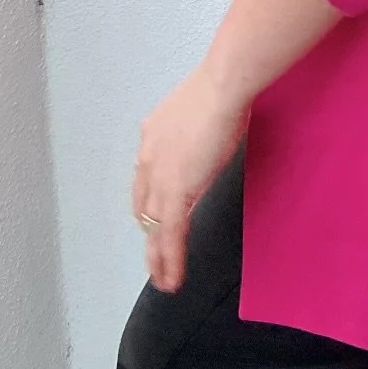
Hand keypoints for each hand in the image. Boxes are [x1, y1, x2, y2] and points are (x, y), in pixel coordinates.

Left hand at [131, 66, 248, 291]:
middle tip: (156, 258)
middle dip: (150, 234)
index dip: (150, 202)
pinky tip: (173, 279)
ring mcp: (159, 177)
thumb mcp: (201, 113)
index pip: (146, 178)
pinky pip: (170, 236)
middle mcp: (148, 158)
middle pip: (144, 207)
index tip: (157, 218)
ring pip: (154, 228)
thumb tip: (207, 139)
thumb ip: (196, 132)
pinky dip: (170, 260)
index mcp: (152, 135)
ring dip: (157, 257)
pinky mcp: (175, 194)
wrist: (222, 89)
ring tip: (163, 279)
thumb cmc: (223, 91)